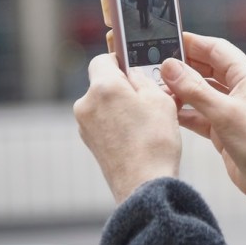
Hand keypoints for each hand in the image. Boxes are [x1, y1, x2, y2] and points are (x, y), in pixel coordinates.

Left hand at [73, 52, 181, 203]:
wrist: (144, 185)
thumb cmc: (154, 144)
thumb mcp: (160, 99)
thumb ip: (143, 78)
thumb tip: (133, 74)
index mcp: (103, 87)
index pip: (103, 59)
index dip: (120, 60)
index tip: (134, 67)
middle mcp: (87, 104)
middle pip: (103, 83)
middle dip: (123, 87)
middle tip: (148, 97)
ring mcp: (85, 126)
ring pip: (104, 104)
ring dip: (120, 106)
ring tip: (146, 121)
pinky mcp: (90, 142)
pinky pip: (103, 122)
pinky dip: (117, 124)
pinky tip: (136, 135)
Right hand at [160, 33, 245, 244]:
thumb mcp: (224, 114)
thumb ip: (194, 90)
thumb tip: (170, 67)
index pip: (217, 49)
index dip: (193, 43)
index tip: (168, 40)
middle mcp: (243, 90)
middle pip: (208, 69)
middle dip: (183, 67)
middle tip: (156, 65)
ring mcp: (235, 110)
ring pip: (203, 92)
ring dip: (182, 91)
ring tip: (158, 89)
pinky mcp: (227, 130)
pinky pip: (202, 115)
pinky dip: (186, 113)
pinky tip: (169, 113)